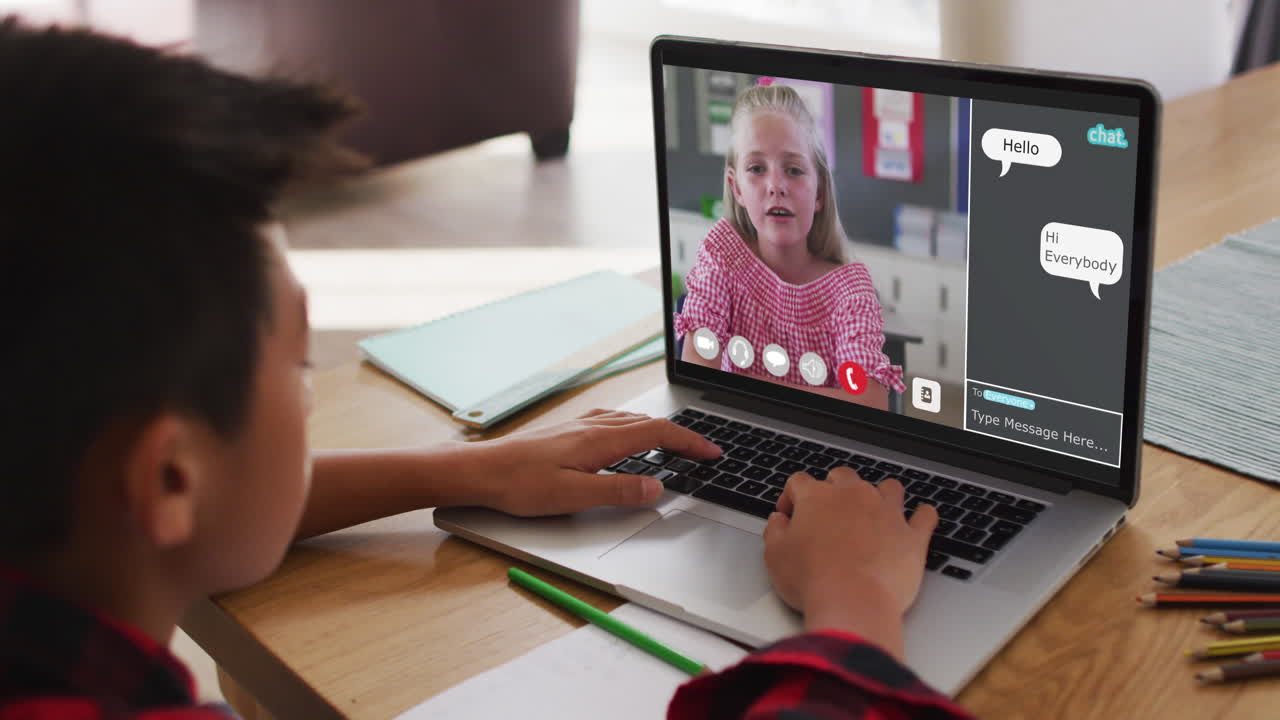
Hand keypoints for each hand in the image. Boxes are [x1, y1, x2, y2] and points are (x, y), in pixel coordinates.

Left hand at [468, 409, 720, 516]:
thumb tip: (657, 489)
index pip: (658, 433)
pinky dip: (632, 426)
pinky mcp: (566, 432)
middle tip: (703, 451)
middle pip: (649, 422)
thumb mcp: (573, 496)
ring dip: (658, 429)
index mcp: (600, 440)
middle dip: (681, 435)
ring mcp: (579, 426)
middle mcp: (592, 426)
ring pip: (630, 420)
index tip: (712, 452)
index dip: (690, 442)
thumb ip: (618, 491)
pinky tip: (624, 435)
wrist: (480, 470)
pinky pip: (611, 421)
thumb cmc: (519, 484)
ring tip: (674, 443)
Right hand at [763, 467, 937, 659]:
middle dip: (835, 488)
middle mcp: (853, 496)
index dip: (791, 496)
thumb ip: (775, 531)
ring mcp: (886, 512)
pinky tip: (920, 518)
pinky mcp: (912, 535)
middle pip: (844, 477)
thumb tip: (778, 522)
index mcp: (817, 497)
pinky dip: (922, 516)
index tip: (790, 513)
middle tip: (830, 510)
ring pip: (888, 487)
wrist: (852, 602)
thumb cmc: (813, 580)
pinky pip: (924, 515)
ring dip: (881, 495)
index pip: (799, 481)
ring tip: (875, 510)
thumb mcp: (775, 556)